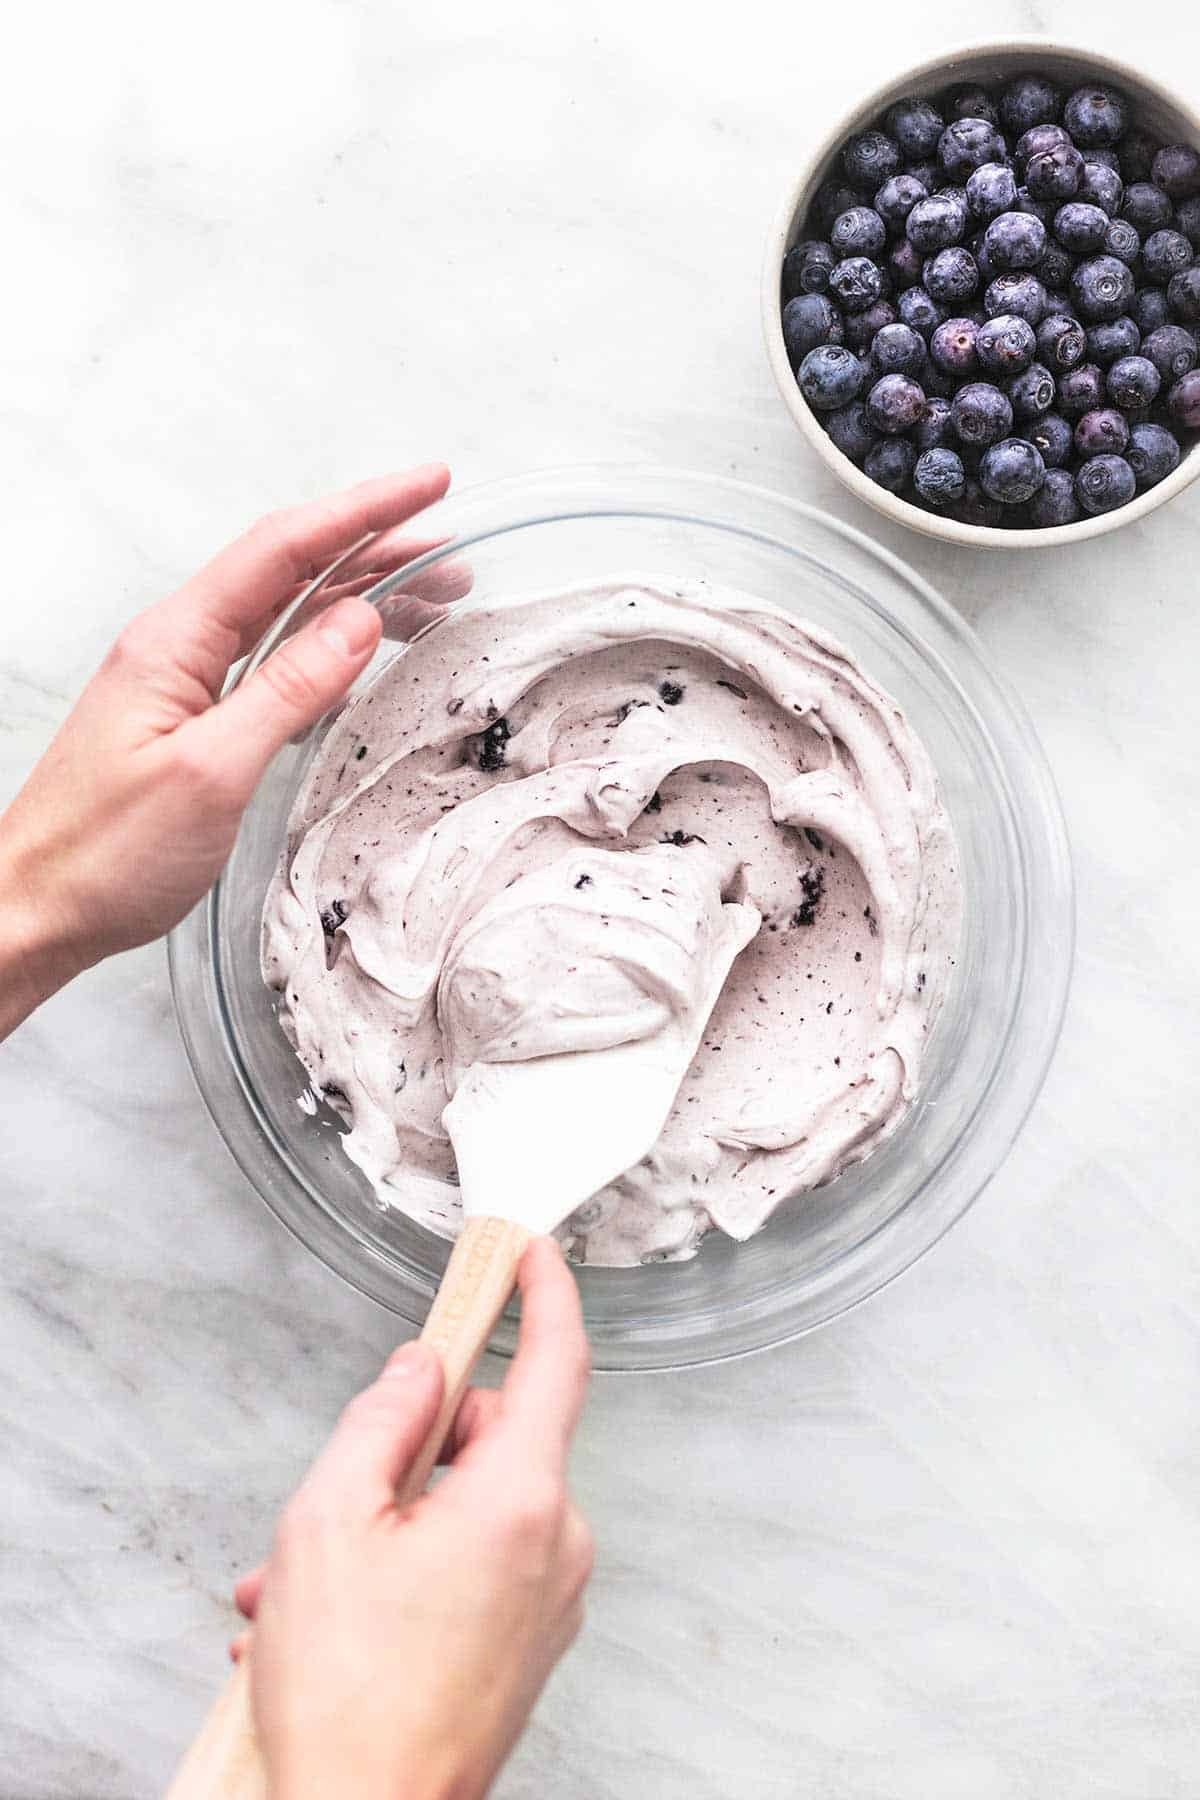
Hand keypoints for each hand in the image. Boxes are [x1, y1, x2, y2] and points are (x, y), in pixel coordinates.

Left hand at [0, 465, 449, 1034]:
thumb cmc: (104, 854)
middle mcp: (177, 647)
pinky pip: (270, 660)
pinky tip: (359, 655)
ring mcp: (183, 682)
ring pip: (284, 615)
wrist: (37, 910)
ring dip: (358, 598)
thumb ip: (289, 690)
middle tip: (452, 556)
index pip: (282, 549)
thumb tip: (359, 623)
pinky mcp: (191, 721)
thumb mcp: (212, 772)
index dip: (363, 512)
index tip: (429, 486)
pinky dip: (326, 647)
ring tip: (430, 600)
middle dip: (375, 551)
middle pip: (289, 572)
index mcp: (175, 641)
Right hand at [236, 1238, 592, 1799]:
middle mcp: (556, 1544)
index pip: (556, 1361)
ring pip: (469, 1509)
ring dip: (388, 1528)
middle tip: (323, 1509)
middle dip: (401, 1457)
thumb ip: (380, 1422)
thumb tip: (419, 1370)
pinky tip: (338, 1620)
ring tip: (303, 1592)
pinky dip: (411, 1570)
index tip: (530, 1251)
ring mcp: (549, 1598)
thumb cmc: (351, 1702)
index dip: (545, 1293)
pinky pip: (476, 1564)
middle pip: (491, 1440)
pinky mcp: (531, 1639)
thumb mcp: (330, 1525)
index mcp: (521, 1501)